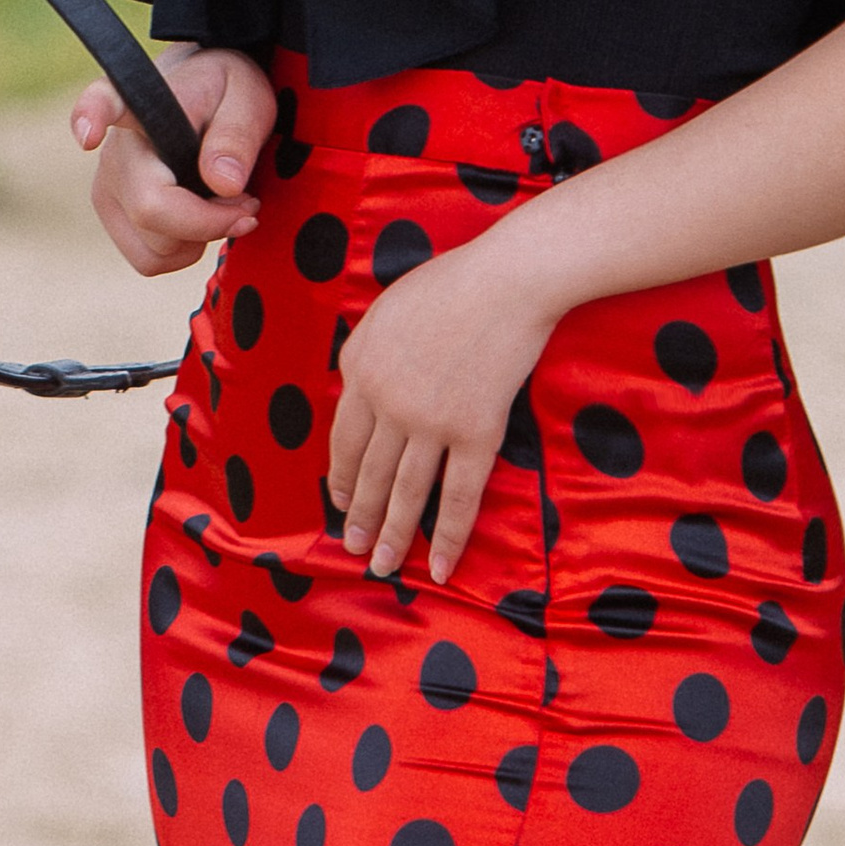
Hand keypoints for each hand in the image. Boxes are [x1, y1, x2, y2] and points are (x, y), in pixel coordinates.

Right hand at [72, 46, 275, 277]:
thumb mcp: (247, 99)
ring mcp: (106, 187)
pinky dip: (185, 250)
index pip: (106, 103)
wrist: (207, 104)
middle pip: (152, 210)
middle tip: (248, 202)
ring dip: (200, 237)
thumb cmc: (225, 96)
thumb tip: (223, 183)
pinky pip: (150, 260)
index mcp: (141, 105)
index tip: (88, 132)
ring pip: (154, 248)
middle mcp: (112, 150)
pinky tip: (200, 217)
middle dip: (211, 221)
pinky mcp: (113, 216)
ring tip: (222, 202)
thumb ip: (237, 135)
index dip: (91, 117)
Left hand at [327, 226, 560, 586]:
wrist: (506, 279)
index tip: (338, 501)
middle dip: (359, 516)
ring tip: (381, 565)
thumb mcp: (387, 311)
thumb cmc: (451, 284)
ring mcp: (430, 421)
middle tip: (352, 548)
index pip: (343, 438)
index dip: (341, 476)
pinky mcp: (475, 434)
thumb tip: (361, 391)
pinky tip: (438, 566)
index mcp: (359, 367)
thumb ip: (369, 354)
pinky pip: (459, 497)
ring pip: (406, 492)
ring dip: (391, 534)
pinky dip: (449, 536)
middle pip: (368, 472)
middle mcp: (387, 401)